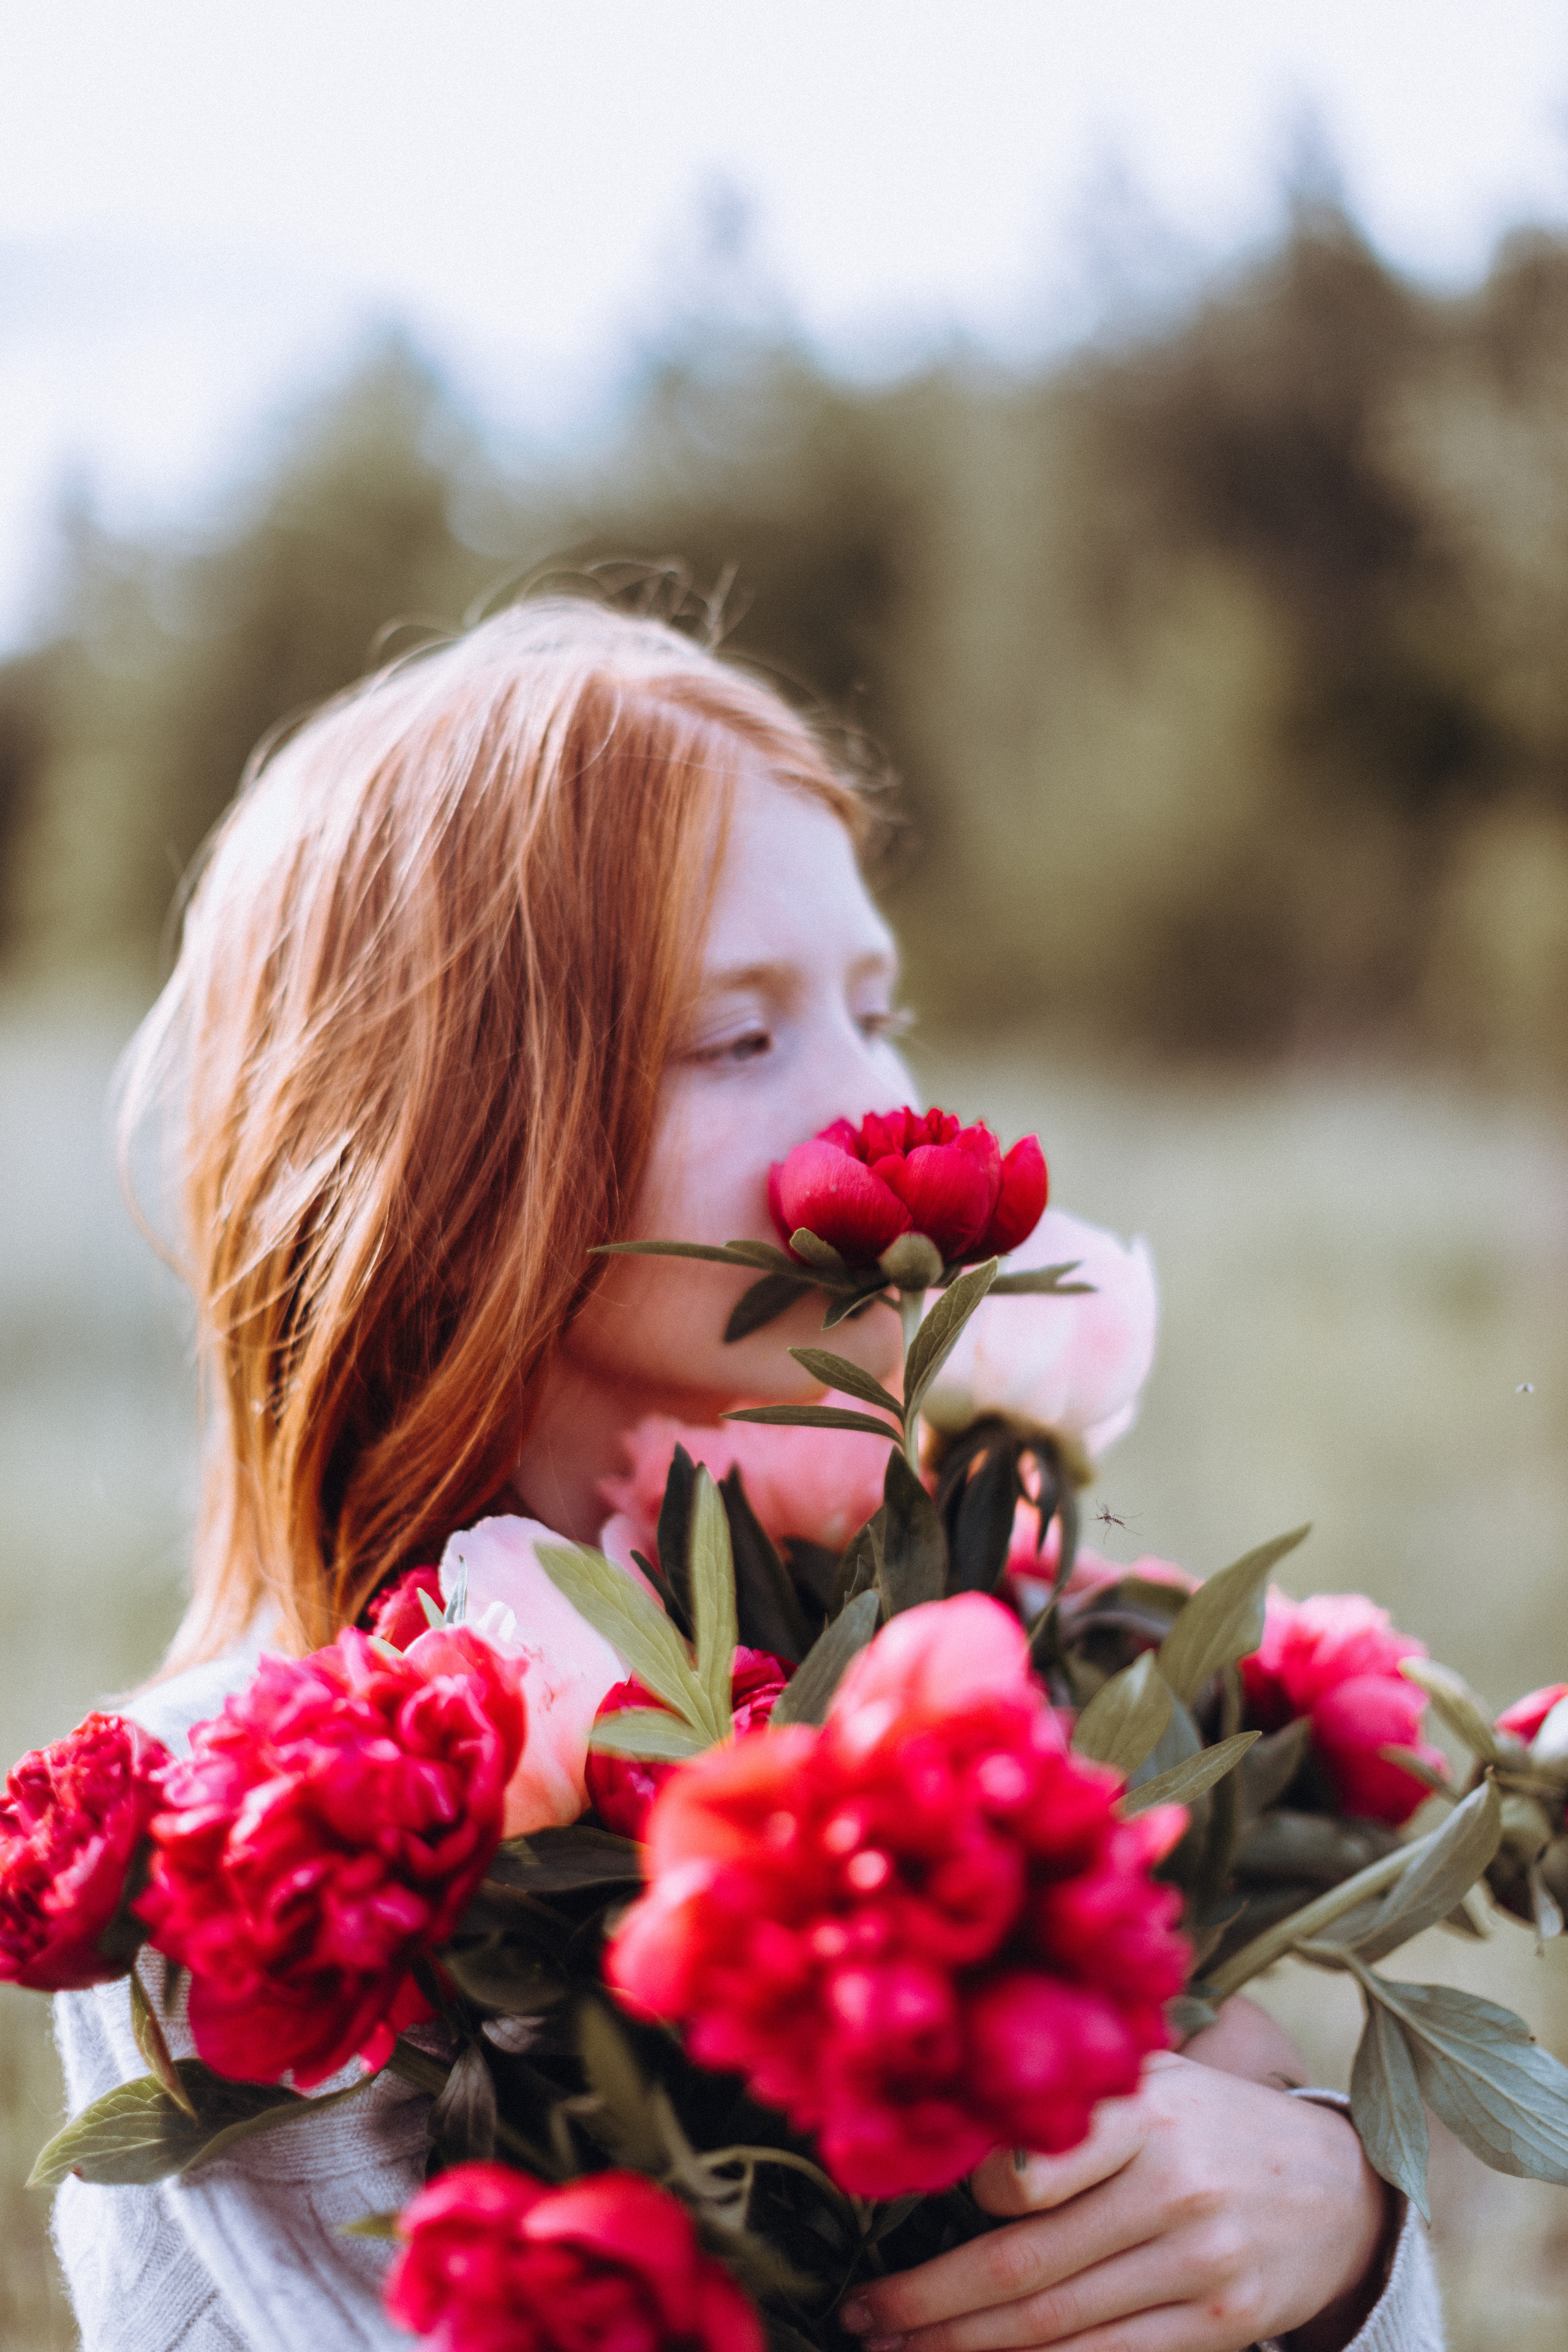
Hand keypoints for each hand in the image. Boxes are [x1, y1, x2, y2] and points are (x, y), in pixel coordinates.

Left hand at [836, 2050, 1390, 2351]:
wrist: (1339, 2187)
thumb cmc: (1212, 2123)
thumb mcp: (1152, 2078)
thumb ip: (1072, 2107)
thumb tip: (957, 2141)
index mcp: (1143, 2108)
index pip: (1025, 2169)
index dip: (962, 2203)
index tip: (898, 2217)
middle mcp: (1172, 2182)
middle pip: (1022, 2265)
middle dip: (926, 2303)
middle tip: (861, 2316)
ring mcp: (1201, 2260)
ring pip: (1055, 2326)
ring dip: (964, 2348)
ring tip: (900, 2349)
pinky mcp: (1224, 2323)